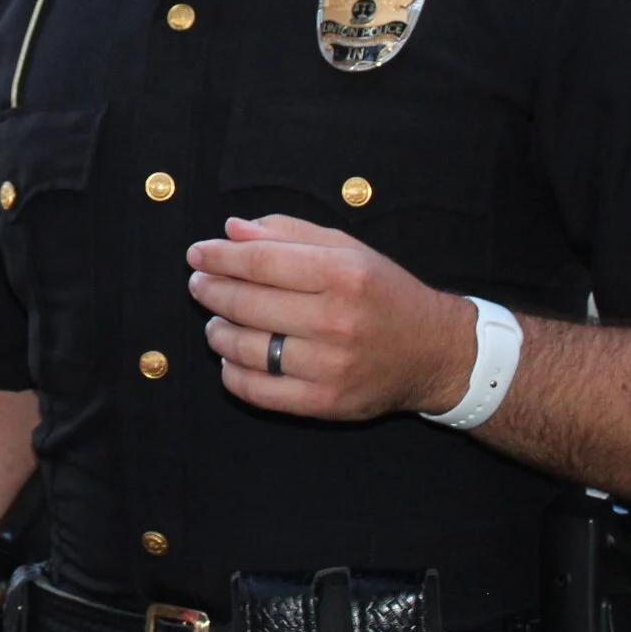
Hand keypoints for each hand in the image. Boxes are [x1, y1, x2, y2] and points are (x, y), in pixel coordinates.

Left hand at [185, 215, 474, 421]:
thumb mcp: (348, 249)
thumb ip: (289, 233)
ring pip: (246, 348)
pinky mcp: (325, 402)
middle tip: (199, 285)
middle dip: (211, 290)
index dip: (220, 257)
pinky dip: (232, 373)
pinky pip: (257, 390)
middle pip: (247, 303)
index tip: (197, 254)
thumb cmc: (383, 294)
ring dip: (217, 331)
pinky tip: (231, 357)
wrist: (434, 352)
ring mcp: (330, 366)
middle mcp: (337, 320)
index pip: (261, 261)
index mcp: (343, 274)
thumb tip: (232, 229)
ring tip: (216, 320)